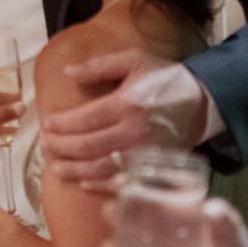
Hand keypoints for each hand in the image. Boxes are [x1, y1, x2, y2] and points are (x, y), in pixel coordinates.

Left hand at [41, 50, 210, 189]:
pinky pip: (122, 183)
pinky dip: (100, 186)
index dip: (60, 125)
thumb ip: (99, 66)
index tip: (46, 124)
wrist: (202, 102)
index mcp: (127, 104)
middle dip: (61, 147)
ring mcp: (143, 155)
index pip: (83, 120)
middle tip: (45, 145)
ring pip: (100, 168)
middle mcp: (133, 133)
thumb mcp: (134, 60)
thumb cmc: (164, 79)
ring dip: (74, 170)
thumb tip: (67, 72)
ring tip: (56, 166)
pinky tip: (83, 183)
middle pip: (87, 146)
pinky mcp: (152, 169)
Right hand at [100, 193, 247, 246]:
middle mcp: (163, 236)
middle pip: (132, 224)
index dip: (131, 190)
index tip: (119, 183)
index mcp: (176, 216)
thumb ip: (223, 220)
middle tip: (108, 211)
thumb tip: (212, 208)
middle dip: (117, 216)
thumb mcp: (230, 229)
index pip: (148, 199)